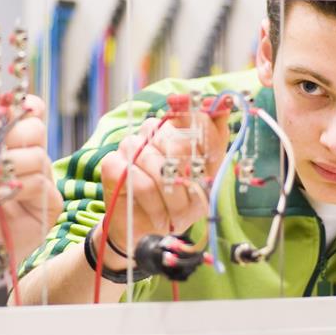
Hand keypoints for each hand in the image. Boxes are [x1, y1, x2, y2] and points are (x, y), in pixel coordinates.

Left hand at [0, 95, 62, 290]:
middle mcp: (27, 159)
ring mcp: (38, 182)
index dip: (19, 106)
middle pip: (36, 129)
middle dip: (7, 135)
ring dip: (6, 162)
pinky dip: (14, 186)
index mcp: (7, 142)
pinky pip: (40, 186)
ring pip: (38, 157)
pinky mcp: (46, 208)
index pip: (29, 112)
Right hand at [96, 105, 229, 269]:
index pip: (196, 117)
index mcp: (177, 127)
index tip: (208, 169)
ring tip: (172, 211)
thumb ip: (215, 139)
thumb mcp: (207, 175)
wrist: (149, 230)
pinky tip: (155, 211)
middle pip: (180, 144)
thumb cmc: (180, 200)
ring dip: (172, 198)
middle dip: (189, 180)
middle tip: (189, 200)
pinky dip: (152, 203)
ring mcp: (129, 145)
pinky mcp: (111, 164)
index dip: (207, 142)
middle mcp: (152, 130)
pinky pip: (138, 181)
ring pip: (158, 166)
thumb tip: (224, 105)